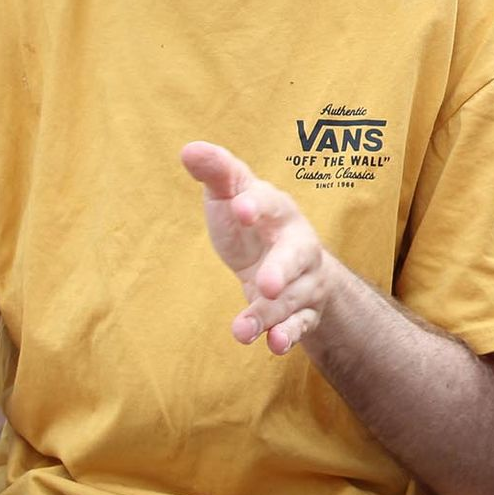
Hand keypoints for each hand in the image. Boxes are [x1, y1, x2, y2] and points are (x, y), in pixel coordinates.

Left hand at [181, 141, 330, 354]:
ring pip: (293, 300)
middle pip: (297, 256)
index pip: (272, 203)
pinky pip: (300, 326)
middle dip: (282, 270)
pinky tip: (271, 345)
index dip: (257, 204)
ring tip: (241, 332)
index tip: (239, 207)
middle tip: (266, 284)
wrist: (291, 265)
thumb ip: (217, 173)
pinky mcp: (303, 313)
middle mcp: (300, 246)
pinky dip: (287, 336)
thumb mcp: (233, 196)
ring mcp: (304, 282)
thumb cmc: (253, 225)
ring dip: (269, 316)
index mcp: (280, 211)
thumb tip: (189, 149)